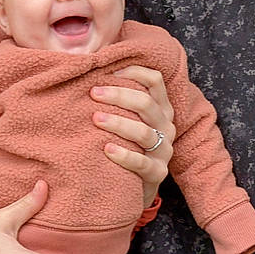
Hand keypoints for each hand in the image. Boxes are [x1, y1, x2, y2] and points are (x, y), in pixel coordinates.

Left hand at [91, 64, 174, 206]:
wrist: (133, 186)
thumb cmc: (124, 144)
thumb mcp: (125, 119)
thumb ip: (116, 99)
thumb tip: (88, 67)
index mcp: (160, 108)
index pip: (155, 81)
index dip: (134, 72)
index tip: (107, 72)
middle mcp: (166, 126)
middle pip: (146, 103)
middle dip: (118, 95)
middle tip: (93, 93)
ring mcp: (164, 150)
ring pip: (144, 132)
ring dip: (118, 123)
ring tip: (95, 119)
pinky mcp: (157, 173)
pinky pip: (142, 163)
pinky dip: (124, 155)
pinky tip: (106, 149)